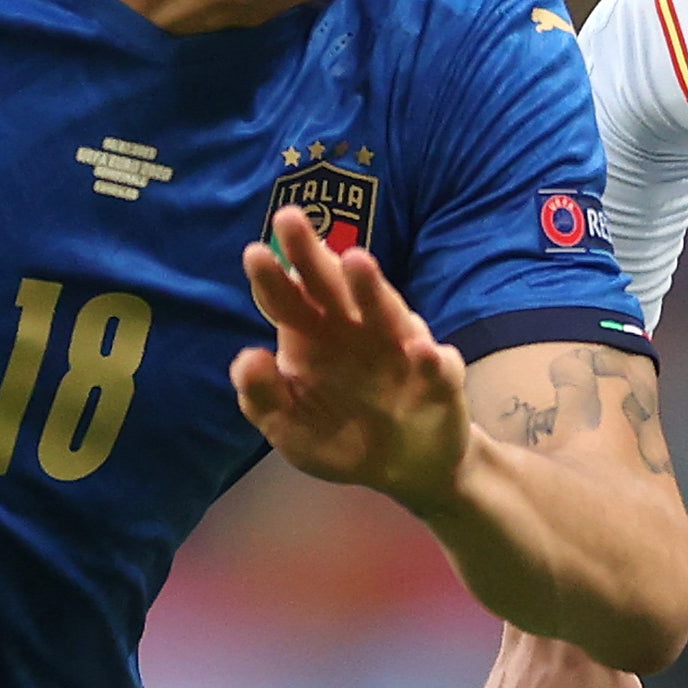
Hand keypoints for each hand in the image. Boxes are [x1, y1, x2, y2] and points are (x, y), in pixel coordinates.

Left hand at [232, 207, 471, 510]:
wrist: (405, 468)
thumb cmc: (341, 436)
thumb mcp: (290, 429)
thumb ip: (263, 398)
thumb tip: (249, 356)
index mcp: (314, 337)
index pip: (289, 300)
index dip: (272, 278)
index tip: (255, 253)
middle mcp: (356, 330)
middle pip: (331, 287)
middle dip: (312, 255)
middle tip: (288, 220)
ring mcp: (398, 349)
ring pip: (385, 312)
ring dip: (372, 289)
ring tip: (356, 262)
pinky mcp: (438, 379)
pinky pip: (436, 367)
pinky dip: (431, 359)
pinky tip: (420, 352)